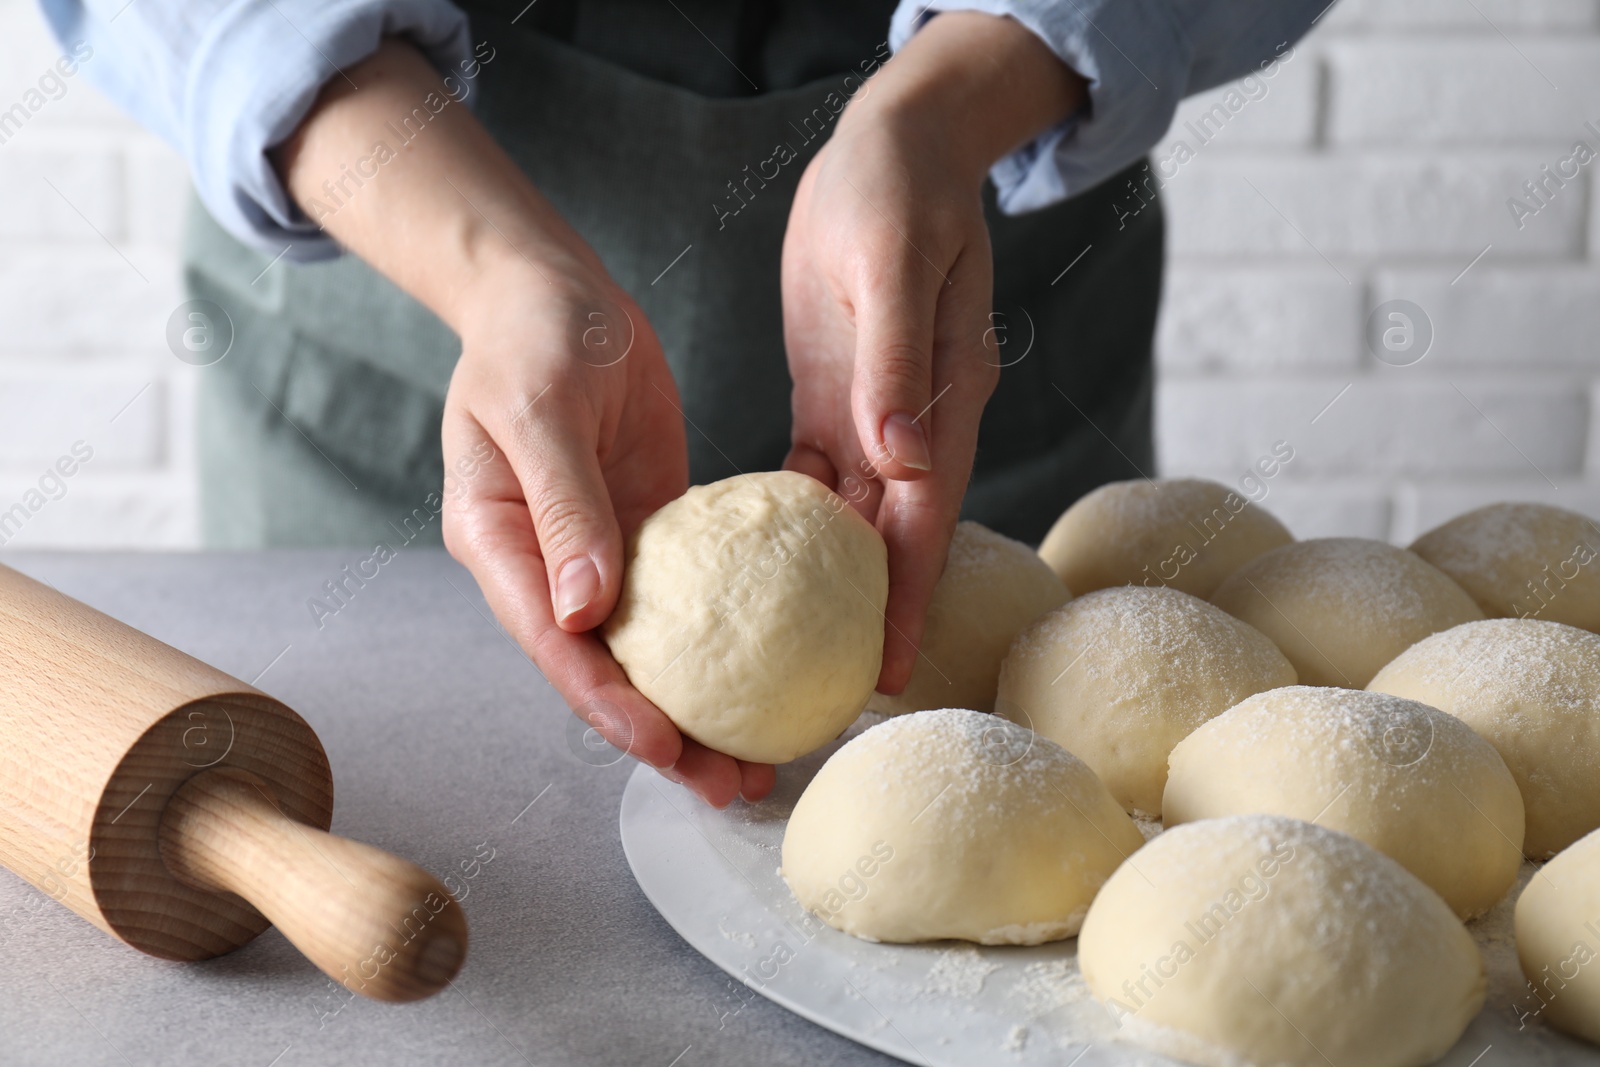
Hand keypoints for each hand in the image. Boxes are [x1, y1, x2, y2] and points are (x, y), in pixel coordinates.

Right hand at [276, 40, 774, 806]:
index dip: (611, 705)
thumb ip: (562, 505)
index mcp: (499, 544)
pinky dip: (720, 644)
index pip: (556, 646)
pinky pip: (686, 600)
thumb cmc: (534, 333)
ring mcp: (594, 554)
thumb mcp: (542, 408)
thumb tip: (585, 610)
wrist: (553, 289)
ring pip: (648, 651)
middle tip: (735, 787)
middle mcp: (544, 566)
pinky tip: (770, 673)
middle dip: (664, 738)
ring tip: (761, 761)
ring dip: (698, 706)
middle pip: (603, 672)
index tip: (669, 747)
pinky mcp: (644, 532)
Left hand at [781, 14, 1086, 691]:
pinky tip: (765, 567)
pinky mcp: (836, 398)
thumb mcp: (890, 267)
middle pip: (891, 540)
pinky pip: (817, 478)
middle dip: (867, 616)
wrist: (894, 145)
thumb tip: (904, 462)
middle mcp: (914, 423)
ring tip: (797, 654)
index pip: (923, 520)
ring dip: (832, 586)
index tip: (881, 672)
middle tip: (828, 692)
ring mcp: (876, 415)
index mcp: (940, 401)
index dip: (905, 598)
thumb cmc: (896, 195)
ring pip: (853, 521)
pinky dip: (798, 526)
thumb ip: (896, 365)